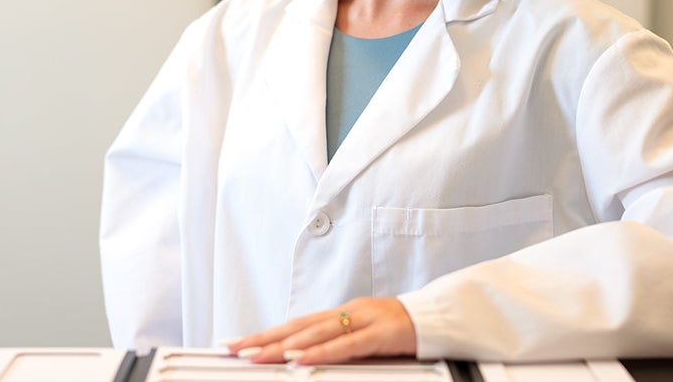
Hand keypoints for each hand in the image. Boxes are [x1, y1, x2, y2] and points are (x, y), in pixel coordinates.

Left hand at [226, 296, 416, 364]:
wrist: (437, 317)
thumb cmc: (401, 329)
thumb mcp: (363, 335)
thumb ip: (337, 343)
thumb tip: (305, 357)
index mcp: (340, 314)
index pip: (295, 324)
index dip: (265, 334)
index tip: (239, 343)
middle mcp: (346, 313)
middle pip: (297, 327)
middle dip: (263, 339)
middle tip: (235, 349)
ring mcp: (362, 321)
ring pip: (315, 333)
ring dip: (283, 346)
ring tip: (258, 355)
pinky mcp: (379, 334)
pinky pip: (345, 345)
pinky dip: (321, 352)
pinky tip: (300, 359)